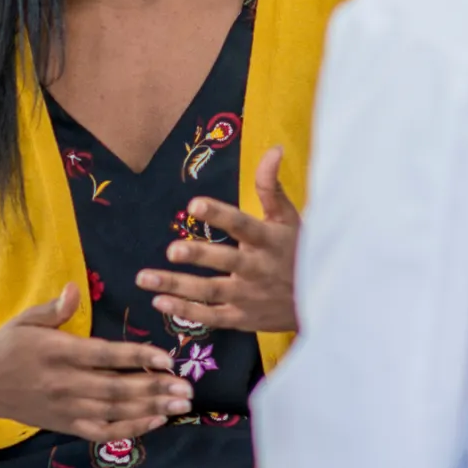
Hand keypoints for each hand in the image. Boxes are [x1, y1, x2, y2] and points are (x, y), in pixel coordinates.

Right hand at [0, 283, 193, 443]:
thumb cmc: (8, 346)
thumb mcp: (26, 320)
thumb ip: (54, 308)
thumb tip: (75, 288)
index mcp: (58, 352)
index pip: (105, 356)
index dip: (137, 356)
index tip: (167, 358)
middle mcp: (65, 384)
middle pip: (116, 389)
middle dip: (155, 388)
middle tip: (187, 388)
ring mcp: (66, 408)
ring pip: (114, 412)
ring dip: (150, 408)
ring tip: (181, 405)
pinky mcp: (65, 425)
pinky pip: (102, 432)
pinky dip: (130, 429)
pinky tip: (156, 422)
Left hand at [136, 147, 299, 332]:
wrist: (322, 300)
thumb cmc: (299, 251)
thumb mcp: (289, 218)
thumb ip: (272, 186)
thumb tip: (273, 149)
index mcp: (268, 239)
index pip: (242, 224)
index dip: (219, 214)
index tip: (195, 204)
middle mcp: (257, 268)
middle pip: (225, 260)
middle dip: (198, 256)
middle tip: (172, 250)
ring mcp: (249, 296)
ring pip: (210, 291)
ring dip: (177, 285)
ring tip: (145, 277)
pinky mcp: (242, 318)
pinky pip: (211, 316)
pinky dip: (185, 311)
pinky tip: (159, 301)